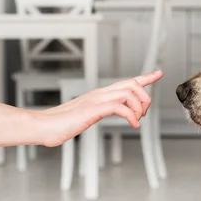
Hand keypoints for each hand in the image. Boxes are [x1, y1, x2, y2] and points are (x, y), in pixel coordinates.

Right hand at [34, 70, 162, 146]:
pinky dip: (131, 116)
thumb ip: (95, 113)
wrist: (42, 126)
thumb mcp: (84, 116)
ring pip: (129, 93)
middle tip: (144, 113)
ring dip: (139, 108)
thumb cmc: (59, 124)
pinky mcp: (93, 109)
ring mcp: (96, 99)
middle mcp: (99, 93)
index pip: (126, 81)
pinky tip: (133, 125)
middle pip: (132, 83)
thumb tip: (101, 116)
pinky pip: (120, 107)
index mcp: (99, 94)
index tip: (158, 73)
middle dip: (145, 97)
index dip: (145, 77)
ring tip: (137, 121)